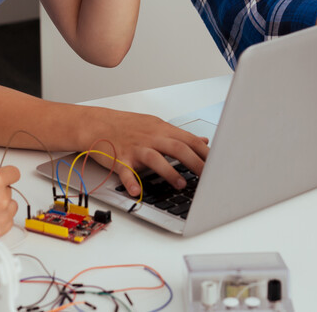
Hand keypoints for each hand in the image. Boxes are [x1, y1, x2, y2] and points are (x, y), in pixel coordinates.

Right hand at [77, 107, 210, 197]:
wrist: (97, 124)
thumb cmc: (127, 126)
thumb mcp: (156, 126)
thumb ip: (179, 135)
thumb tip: (203, 141)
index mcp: (161, 130)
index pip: (188, 140)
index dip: (205, 152)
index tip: (219, 163)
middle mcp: (150, 137)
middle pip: (177, 148)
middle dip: (195, 163)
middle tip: (209, 176)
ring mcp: (135, 148)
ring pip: (155, 158)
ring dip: (169, 172)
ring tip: (181, 185)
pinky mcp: (120, 159)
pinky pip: (126, 172)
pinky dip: (131, 182)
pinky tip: (136, 192)